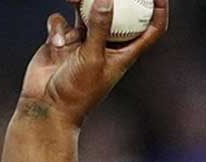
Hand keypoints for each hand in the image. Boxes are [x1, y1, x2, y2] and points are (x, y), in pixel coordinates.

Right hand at [19, 0, 167, 126]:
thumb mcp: (92, 58)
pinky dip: (57, 28)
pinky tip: (56, 44)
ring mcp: (83, 41)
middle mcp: (106, 45)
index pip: (151, 29)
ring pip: (86, 11)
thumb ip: (99, 28)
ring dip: (79, 2)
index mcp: (125, 52)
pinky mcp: (62, 40)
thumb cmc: (77, 91)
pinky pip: (61, 21)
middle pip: (117, 13)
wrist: (47, 106)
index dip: (159, 10)